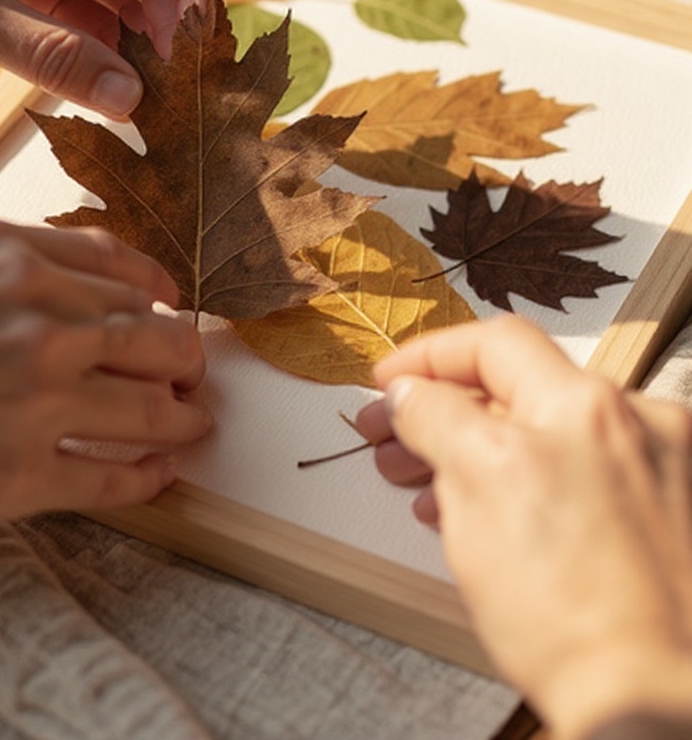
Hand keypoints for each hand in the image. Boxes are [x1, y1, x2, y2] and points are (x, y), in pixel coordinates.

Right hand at [0, 220, 209, 532]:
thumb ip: (9, 258)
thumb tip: (75, 269)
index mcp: (18, 260)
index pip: (125, 271)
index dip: (160, 294)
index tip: (170, 309)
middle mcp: (44, 322)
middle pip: (159, 339)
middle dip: (185, 358)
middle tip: (191, 372)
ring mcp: (41, 400)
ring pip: (153, 409)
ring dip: (185, 418)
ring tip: (193, 423)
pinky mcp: (24, 474)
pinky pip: (114, 477)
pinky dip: (149, 475)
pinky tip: (158, 473)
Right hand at [357, 316, 691, 739]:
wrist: (654, 705)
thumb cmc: (569, 608)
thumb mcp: (476, 486)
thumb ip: (438, 417)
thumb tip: (410, 391)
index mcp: (587, 405)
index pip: (493, 344)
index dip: (427, 357)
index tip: (386, 384)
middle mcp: (635, 423)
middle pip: (517, 390)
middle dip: (441, 411)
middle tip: (387, 440)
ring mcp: (656, 472)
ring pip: (542, 436)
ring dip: (473, 450)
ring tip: (419, 486)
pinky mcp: (661, 519)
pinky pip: (577, 477)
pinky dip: (522, 482)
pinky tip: (476, 515)